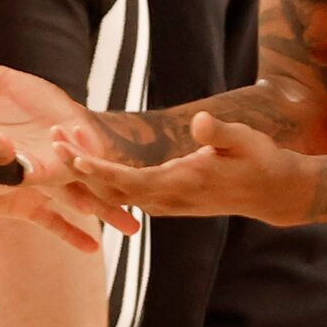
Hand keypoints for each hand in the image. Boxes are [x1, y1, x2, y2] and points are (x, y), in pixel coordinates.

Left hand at [69, 112, 316, 226]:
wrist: (271, 192)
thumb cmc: (259, 161)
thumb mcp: (244, 140)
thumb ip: (219, 133)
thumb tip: (199, 122)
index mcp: (181, 184)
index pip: (131, 182)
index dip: (101, 171)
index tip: (75, 157)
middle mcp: (167, 199)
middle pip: (112, 190)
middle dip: (81, 167)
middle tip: (54, 138)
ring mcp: (164, 203)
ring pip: (114, 194)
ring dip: (86, 171)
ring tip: (62, 141)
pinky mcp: (164, 201)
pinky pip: (124, 194)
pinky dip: (101, 178)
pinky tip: (83, 160)